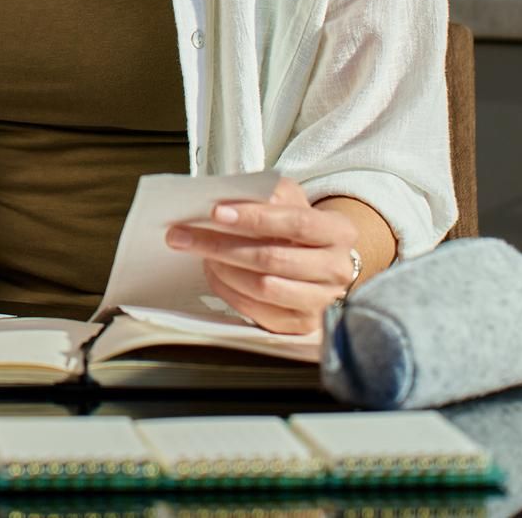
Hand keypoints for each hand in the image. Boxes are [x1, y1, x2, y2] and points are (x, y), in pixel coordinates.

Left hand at [165, 177, 358, 334]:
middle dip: (222, 245)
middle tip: (182, 234)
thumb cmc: (296, 225)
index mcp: (339, 232)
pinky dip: (229, 291)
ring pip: (264, 287)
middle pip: (274, 259)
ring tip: (199, 253)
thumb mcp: (289, 199)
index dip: (255, 218)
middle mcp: (336, 270)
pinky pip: (258, 311)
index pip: (297, 222)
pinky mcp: (302, 325)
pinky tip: (214, 273)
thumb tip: (225, 200)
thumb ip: (265, 195)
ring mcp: (321, 301)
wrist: (318, 259)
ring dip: (223, 269)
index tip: (215, 212)